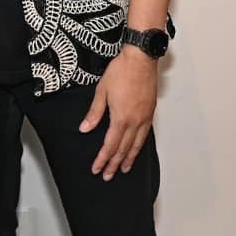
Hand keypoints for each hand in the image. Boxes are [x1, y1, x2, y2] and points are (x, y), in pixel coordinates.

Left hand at [80, 48, 157, 180]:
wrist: (141, 59)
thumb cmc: (121, 71)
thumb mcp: (102, 90)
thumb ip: (94, 112)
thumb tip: (85, 128)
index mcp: (121, 118)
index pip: (110, 145)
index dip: (102, 159)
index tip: (96, 169)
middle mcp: (134, 122)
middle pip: (123, 149)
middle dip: (114, 164)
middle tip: (108, 176)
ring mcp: (144, 117)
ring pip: (136, 145)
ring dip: (129, 159)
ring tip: (123, 169)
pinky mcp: (150, 112)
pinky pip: (145, 135)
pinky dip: (139, 146)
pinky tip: (136, 148)